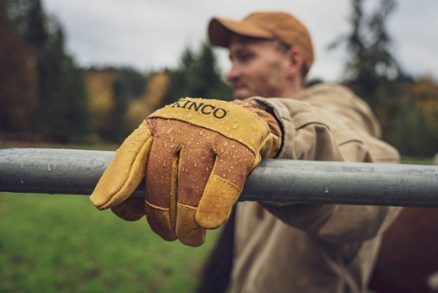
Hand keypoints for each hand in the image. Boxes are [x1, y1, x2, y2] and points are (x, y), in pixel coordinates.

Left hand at [90, 97, 280, 245]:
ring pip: (191, 184)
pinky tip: (209, 223)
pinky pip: (223, 182)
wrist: (250, 120)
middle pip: (161, 175)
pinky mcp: (240, 144)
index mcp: (160, 123)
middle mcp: (182, 122)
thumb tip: (127, 211)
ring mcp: (211, 131)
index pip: (133, 152)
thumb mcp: (174, 153)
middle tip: (171, 235)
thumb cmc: (204, 146)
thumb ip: (149, 177)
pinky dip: (214, 205)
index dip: (117, 179)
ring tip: (191, 237)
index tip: (103, 204)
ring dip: (187, 220)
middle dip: (161, 213)